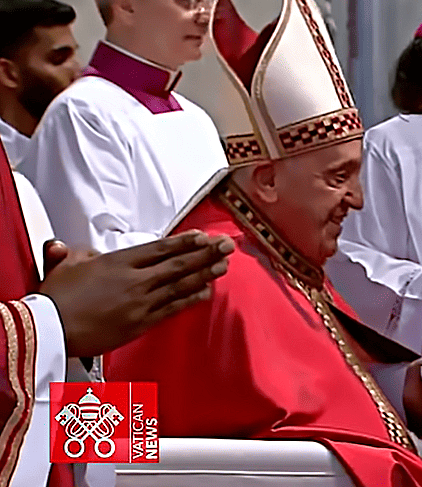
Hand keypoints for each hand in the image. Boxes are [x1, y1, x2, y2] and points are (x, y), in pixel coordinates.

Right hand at [40, 231, 234, 356]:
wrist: (49, 329)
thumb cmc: (55, 298)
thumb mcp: (66, 265)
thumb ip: (78, 254)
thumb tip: (73, 249)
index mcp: (119, 261)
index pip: (160, 248)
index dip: (185, 242)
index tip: (203, 236)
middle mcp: (135, 279)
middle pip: (178, 263)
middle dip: (206, 253)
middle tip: (227, 245)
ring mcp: (141, 302)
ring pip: (180, 284)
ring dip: (205, 273)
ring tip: (224, 265)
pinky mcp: (141, 323)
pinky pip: (172, 308)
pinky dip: (190, 299)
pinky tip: (206, 291)